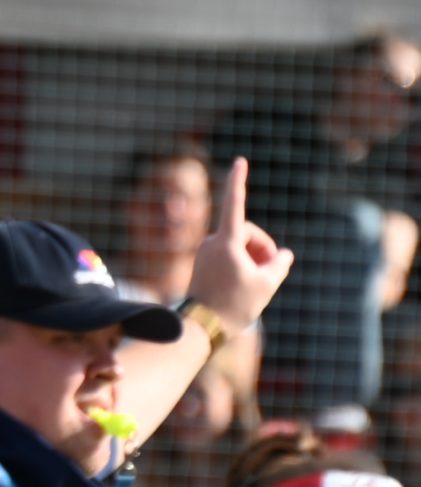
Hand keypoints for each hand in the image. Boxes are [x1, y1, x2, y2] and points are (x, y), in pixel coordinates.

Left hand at [188, 157, 292, 330]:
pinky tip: (247, 284)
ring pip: (239, 245)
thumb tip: (283, 254)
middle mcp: (212, 241)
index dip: (238, 181)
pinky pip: (230, 254)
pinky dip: (242, 263)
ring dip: (253, 257)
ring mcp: (206, 251)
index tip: (239, 161)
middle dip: (262, 246)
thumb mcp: (267, 284)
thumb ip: (278, 264)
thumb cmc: (234, 305)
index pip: (234, 205)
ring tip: (258, 281)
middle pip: (247, 232)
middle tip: (271, 268)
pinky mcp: (204, 261)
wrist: (203, 325)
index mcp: (225, 241)